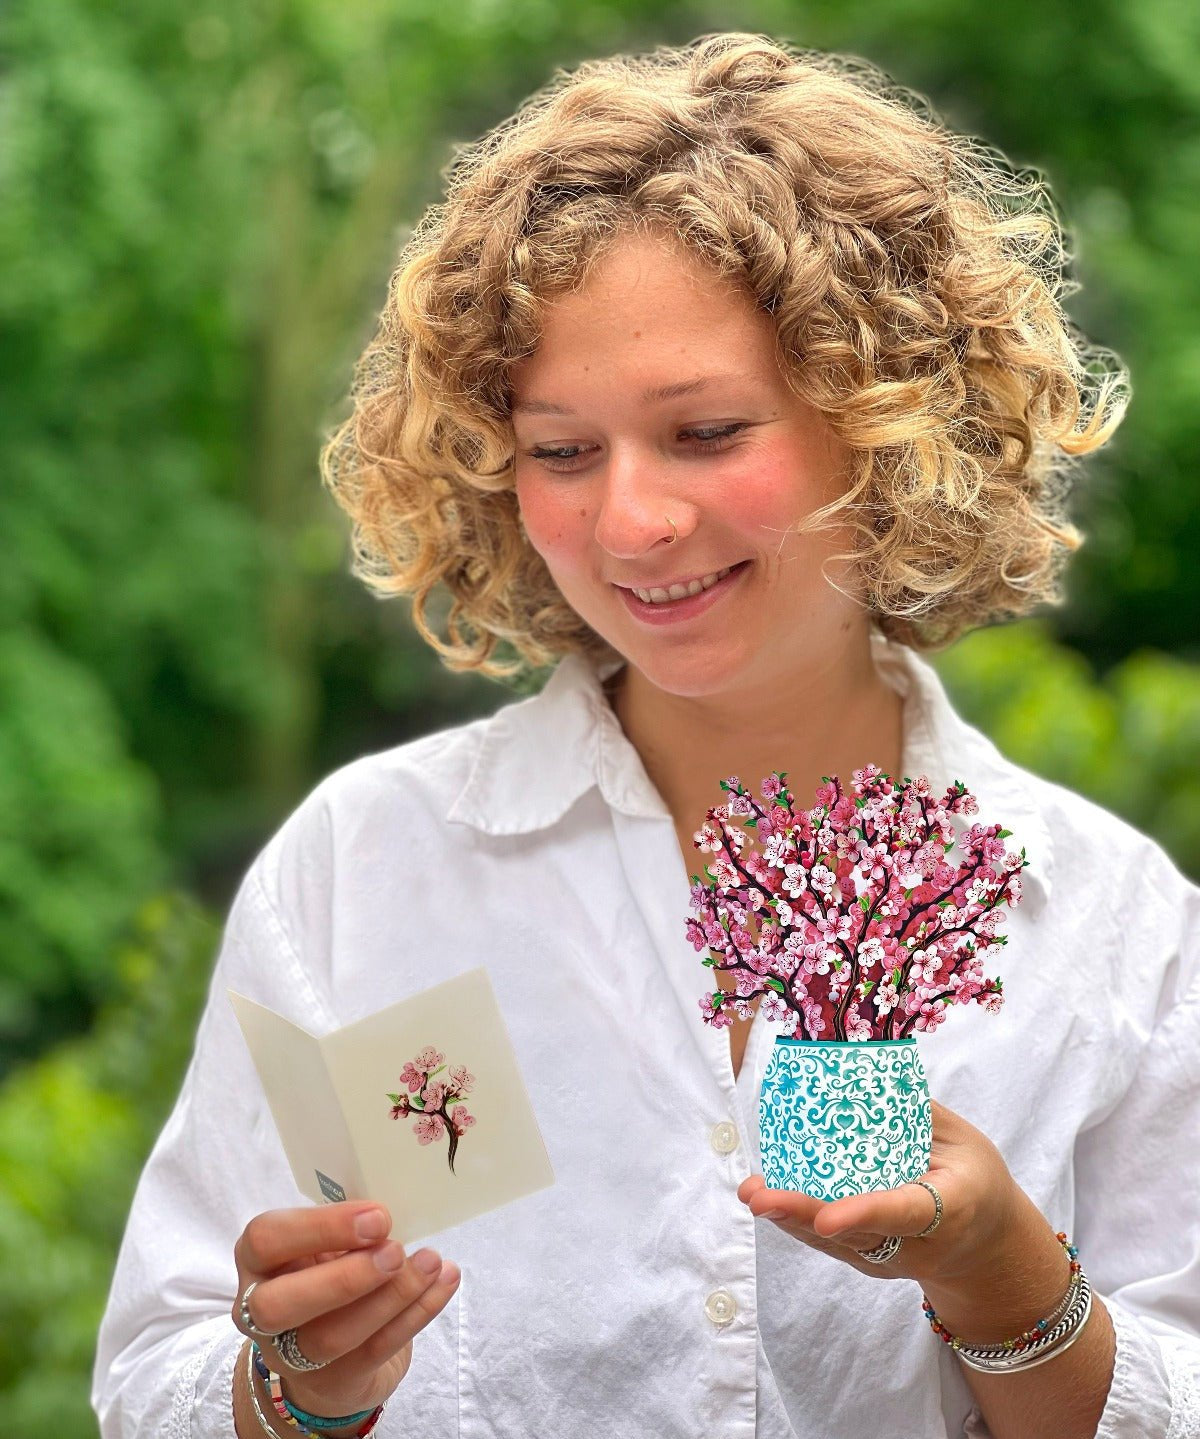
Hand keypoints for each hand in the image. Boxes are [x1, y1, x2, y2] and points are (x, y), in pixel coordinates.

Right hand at [231, 1200, 459, 1419]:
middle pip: (278, 1305)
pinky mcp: (336, 1380)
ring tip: (432, 1263)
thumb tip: (392, 1208)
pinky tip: (444, 1282)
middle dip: (343, 1278)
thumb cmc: (328, 1275)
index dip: (319, 1227)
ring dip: (391, 1296)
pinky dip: (418, 1313)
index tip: (377, 1217)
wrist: (330, 1358)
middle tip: (396, 1251)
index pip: (266, 1239)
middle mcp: (261, 1313)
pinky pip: (376, 1349)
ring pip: (331, 1336)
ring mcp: (293, 1355)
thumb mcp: (326, 1245)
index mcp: (259, 1261)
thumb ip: (346, 1227)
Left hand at [738, 1096, 1018, 1290]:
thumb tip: (863, 1071)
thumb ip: (918, 1112)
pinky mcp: (871, 1260)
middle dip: (804, 1216)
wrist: (988, 1248)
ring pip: (836, 1243)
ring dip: (790, 1218)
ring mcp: (891, 1258)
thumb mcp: (965, 1141)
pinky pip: (831, 1243)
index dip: (863, 1213)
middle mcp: (916, 1244)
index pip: (902, 1212)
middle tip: (760, 1197)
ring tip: (751, 1192)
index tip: (827, 1219)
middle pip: (855, 1234)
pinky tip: (766, 1196)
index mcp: (949, 1210)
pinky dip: (797, 1221)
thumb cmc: (976, 1180)